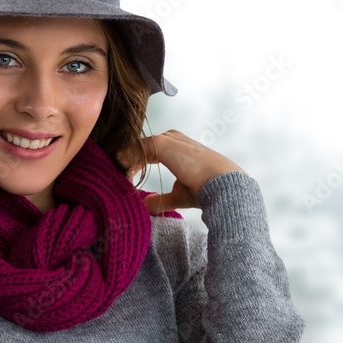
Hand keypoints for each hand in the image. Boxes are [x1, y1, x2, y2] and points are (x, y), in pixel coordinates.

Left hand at [116, 130, 244, 214]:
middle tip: (120, 183)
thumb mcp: (178, 194)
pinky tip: (125, 178)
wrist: (222, 185)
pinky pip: (136, 151)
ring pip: (134, 149)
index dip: (134, 167)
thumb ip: (160, 198)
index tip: (126, 183)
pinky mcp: (162, 143)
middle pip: (138, 149)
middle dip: (126, 165)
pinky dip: (127, 164)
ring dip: (125, 167)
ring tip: (122, 184)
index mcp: (176, 146)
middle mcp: (171, 137)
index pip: (146, 153)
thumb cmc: (205, 189)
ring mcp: (167, 139)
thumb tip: (145, 204)